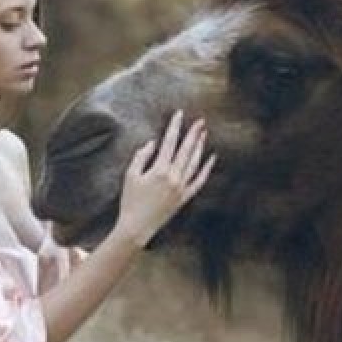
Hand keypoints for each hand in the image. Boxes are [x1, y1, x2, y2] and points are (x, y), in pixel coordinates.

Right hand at [112, 111, 215, 246]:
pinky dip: (206, 169)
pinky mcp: (185, 197)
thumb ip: (141, 156)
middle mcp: (174, 177)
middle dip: (194, 134)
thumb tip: (153, 143)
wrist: (137, 227)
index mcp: (160, 170)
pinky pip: (199, 181)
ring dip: (200, 147)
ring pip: (195, 163)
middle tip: (201, 121)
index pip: (169, 142)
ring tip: (203, 134)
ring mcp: (182, 188)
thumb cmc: (130, 200)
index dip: (174, 127)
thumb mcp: (130, 175)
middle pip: (186, 150)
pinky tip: (211, 159)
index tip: (179, 114)